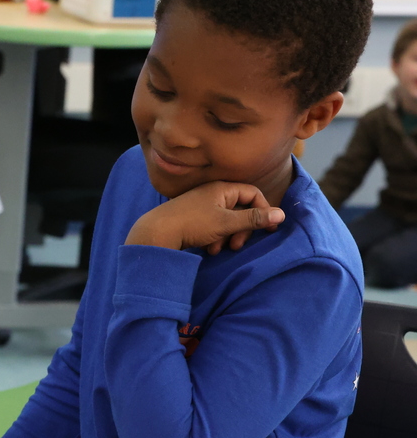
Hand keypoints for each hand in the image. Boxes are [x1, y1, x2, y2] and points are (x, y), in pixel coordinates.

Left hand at [126, 181, 284, 254]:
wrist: (157, 233)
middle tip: (237, 245)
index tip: (268, 229)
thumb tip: (281, 215)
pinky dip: (215, 238)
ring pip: (226, 221)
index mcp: (222, 188)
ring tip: (219, 249)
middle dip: (242, 229)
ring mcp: (202, 205)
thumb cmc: (192, 224)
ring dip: (228, 236)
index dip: (263, 210)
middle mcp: (212, 193)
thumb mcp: (226, 223)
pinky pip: (213, 226)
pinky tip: (208, 249)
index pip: (253, 194)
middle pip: (240, 209)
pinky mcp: (193, 218)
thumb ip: (254, 219)